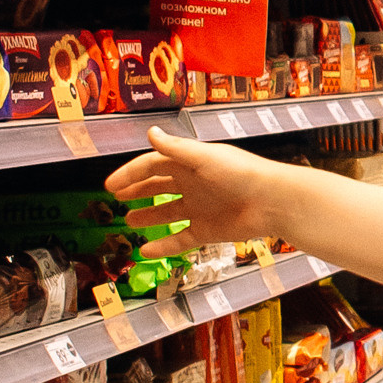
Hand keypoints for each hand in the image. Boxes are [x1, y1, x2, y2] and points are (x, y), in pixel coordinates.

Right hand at [107, 128, 275, 248]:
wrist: (272, 201)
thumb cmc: (241, 173)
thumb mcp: (204, 158)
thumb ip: (176, 148)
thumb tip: (150, 132)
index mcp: (190, 163)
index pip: (153, 165)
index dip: (131, 173)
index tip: (110, 185)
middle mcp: (193, 184)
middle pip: (159, 186)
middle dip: (137, 190)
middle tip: (116, 197)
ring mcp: (200, 208)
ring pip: (167, 213)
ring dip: (148, 216)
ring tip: (128, 220)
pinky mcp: (208, 231)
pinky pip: (180, 239)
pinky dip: (163, 245)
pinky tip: (145, 250)